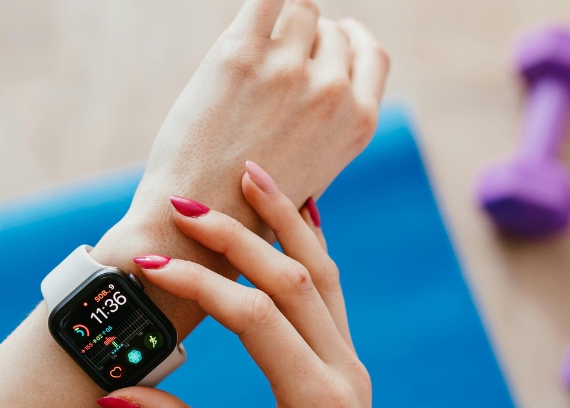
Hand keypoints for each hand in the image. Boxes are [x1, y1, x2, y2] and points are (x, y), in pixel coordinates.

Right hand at [99, 162, 384, 407]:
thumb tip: (113, 394)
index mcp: (315, 400)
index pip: (254, 319)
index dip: (199, 285)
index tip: (148, 267)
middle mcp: (341, 369)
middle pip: (293, 279)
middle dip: (238, 236)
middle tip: (190, 203)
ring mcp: (349, 361)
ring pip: (322, 274)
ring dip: (286, 221)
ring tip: (253, 174)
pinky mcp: (345, 360)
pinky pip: (332, 290)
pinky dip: (310, 248)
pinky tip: (297, 213)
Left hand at [101, 0, 388, 252]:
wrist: (198, 224)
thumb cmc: (246, 209)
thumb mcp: (311, 176)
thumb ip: (325, 130)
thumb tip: (327, 89)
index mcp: (358, 123)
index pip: (372, 55)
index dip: (350, 41)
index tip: (332, 36)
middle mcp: (333, 92)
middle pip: (330, 30)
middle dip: (306, 37)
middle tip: (275, 56)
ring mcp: (290, 69)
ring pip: (300, 9)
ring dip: (280, 21)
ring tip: (252, 47)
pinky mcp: (242, 52)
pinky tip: (250, 18)